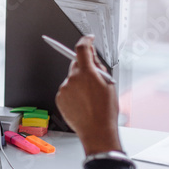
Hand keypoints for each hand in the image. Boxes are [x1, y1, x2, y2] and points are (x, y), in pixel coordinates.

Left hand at [55, 36, 120, 155]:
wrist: (97, 130)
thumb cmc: (106, 110)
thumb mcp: (109, 84)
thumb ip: (99, 67)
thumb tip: (93, 57)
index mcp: (87, 73)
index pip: (82, 48)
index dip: (85, 40)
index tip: (88, 38)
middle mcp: (73, 78)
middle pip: (75, 63)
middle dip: (84, 66)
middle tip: (94, 78)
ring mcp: (64, 88)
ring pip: (71, 78)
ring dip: (79, 82)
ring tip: (89, 97)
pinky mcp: (59, 97)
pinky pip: (67, 89)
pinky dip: (73, 92)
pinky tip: (82, 102)